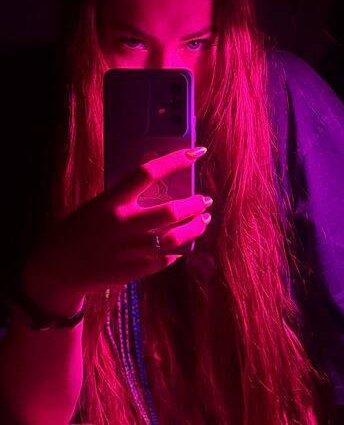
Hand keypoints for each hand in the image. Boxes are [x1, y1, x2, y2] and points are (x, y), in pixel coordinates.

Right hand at [21, 147, 212, 313]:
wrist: (57, 270)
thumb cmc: (76, 231)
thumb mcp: (97, 206)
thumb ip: (124, 199)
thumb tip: (158, 191)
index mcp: (111, 202)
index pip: (148, 173)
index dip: (176, 160)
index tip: (197, 153)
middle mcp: (122, 224)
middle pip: (170, 211)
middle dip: (195, 204)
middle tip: (206, 200)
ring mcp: (130, 250)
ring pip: (174, 239)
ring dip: (195, 228)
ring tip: (203, 221)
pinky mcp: (134, 271)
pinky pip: (166, 260)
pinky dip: (178, 252)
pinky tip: (182, 247)